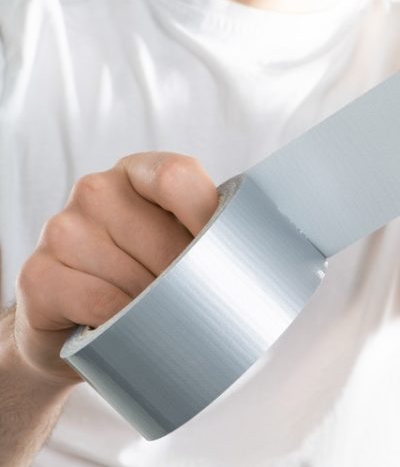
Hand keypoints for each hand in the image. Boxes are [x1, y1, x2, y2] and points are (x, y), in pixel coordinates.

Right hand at [12, 153, 217, 384]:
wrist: (78, 328)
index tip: (227, 255)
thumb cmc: (143, 279)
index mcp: (136, 173)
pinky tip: (122, 324)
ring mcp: (62, 228)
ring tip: (152, 313)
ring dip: (154, 307)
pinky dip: (121, 323)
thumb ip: (209, 233)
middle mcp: (95, 190)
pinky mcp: (38, 273)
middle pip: (164, 235)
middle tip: (189, 302)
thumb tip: (261, 249)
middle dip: (187, 280)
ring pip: (134, 275)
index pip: (177, 176)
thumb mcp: (178, 246)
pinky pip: (101, 302)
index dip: (208, 218)